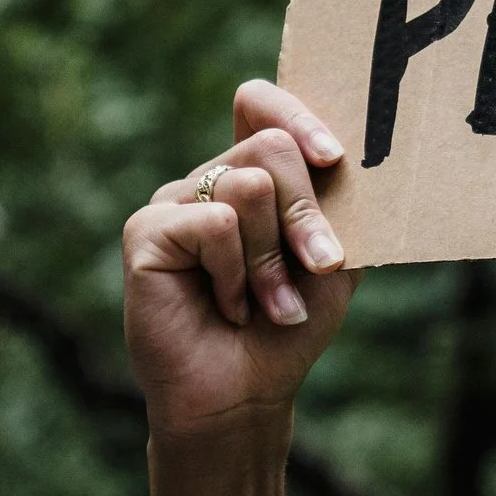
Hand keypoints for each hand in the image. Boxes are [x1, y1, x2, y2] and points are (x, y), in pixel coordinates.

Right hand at [123, 80, 358, 441]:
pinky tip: (228, 306)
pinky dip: (238, 273)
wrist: (247, 392)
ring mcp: (173, 201)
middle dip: (308, 214)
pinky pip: (216, 223)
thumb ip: (341, 200)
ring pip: (251, 184)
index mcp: (251, 172)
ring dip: (275, 258)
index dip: (298, 114)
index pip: (260, 102)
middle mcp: (209, 178)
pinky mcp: (146, 231)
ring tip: (268, 302)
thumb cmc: (291, 321)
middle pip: (272, 145)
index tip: (334, 158)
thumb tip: (348, 152)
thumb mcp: (336, 253)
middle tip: (320, 266)